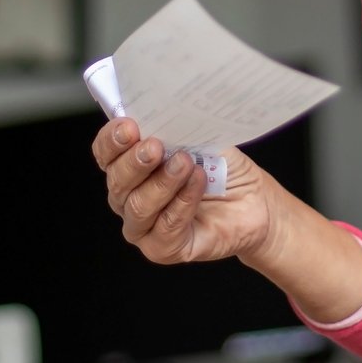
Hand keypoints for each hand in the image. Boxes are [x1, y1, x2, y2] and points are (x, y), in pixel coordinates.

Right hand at [91, 118, 276, 265]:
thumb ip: (176, 130)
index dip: (111, 140)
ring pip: (137, 206)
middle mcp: (129, 197)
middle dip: (134, 162)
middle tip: (155, 146)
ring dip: (162, 182)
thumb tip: (162, 114)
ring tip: (185, 163)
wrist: (256, 201)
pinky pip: (165, 228)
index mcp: (130, 166)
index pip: (106, 153)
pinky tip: (198, 183)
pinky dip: (182, 203)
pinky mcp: (164, 249)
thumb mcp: (199, 139)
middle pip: (117, 181)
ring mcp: (144, 226)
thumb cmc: (223, 169)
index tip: (128, 126)